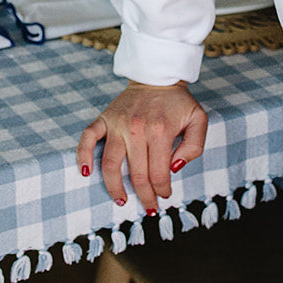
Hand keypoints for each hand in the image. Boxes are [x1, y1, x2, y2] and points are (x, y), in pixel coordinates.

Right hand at [77, 80, 207, 209]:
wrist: (157, 75)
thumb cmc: (178, 101)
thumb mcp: (198, 119)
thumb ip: (194, 146)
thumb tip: (175, 168)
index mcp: (160, 131)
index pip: (159, 173)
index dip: (162, 189)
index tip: (165, 195)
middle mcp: (137, 129)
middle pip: (136, 174)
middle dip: (144, 196)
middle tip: (149, 207)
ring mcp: (118, 124)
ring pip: (110, 164)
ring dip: (114, 187)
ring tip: (121, 200)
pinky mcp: (105, 118)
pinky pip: (88, 139)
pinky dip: (83, 156)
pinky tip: (86, 173)